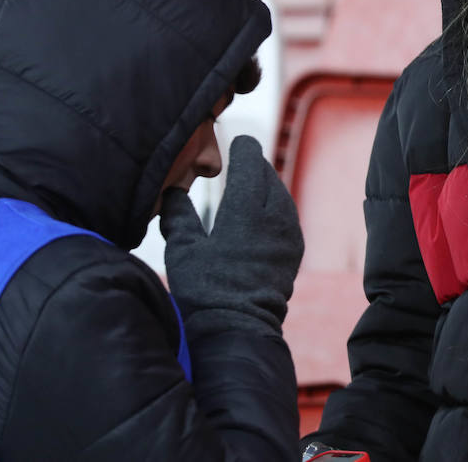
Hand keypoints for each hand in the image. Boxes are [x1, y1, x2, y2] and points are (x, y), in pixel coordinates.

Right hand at [161, 136, 303, 337]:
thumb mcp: (183, 250)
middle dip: (254, 164)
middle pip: (267, 176)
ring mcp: (288, 233)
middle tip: (241, 158)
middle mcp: (273, 216)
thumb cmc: (205, 289)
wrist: (239, 326)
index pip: (250, 163)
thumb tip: (173, 190)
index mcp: (245, 209)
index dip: (244, 149)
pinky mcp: (294, 249)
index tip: (238, 140)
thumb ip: (178, 215)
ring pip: (280, 194)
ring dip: (267, 183)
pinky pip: (287, 214)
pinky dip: (275, 204)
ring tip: (250, 180)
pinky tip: (263, 209)